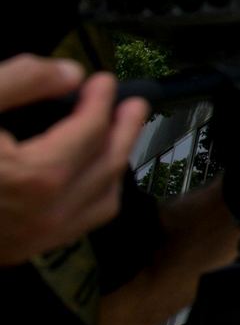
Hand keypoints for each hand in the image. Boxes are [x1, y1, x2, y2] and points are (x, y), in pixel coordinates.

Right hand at [0, 57, 147, 265]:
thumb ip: (20, 81)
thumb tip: (67, 73)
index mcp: (35, 176)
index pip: (90, 129)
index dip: (101, 99)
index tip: (103, 81)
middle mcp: (44, 213)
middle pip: (107, 164)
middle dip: (124, 129)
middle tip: (132, 104)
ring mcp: (35, 238)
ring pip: (101, 199)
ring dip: (115, 164)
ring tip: (117, 136)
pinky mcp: (21, 250)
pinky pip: (80, 224)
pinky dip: (95, 195)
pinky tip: (88, 177)